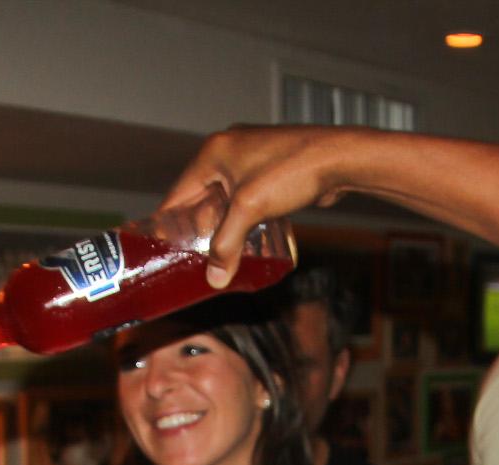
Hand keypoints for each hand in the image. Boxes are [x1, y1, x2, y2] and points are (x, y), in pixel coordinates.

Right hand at [162, 125, 363, 286]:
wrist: (338, 158)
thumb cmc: (291, 172)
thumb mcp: (250, 209)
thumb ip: (227, 244)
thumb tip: (215, 278)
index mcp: (213, 153)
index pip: (178, 192)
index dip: (167, 221)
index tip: (160, 246)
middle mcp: (228, 151)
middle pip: (201, 197)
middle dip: (198, 228)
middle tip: (192, 258)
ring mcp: (250, 159)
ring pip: (225, 199)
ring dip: (222, 225)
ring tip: (217, 255)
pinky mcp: (270, 170)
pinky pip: (246, 198)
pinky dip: (242, 218)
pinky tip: (244, 240)